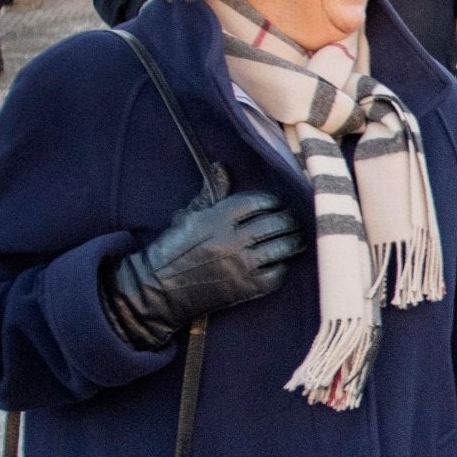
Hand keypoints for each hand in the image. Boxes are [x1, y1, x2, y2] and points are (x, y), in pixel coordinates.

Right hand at [100, 190, 303, 350]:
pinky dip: (283, 266)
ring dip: (294, 241)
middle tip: (294, 221)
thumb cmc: (173, 250)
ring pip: (283, 247)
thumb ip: (210, 193)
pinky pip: (278, 272)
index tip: (276, 204)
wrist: (159, 289)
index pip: (258, 202)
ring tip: (297, 239)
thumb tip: (221, 167)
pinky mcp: (247, 287)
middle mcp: (231, 239)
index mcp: (216, 218)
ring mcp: (241, 264)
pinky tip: (282, 261)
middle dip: (289, 220)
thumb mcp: (187, 216)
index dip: (272, 202)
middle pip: (276, 223)